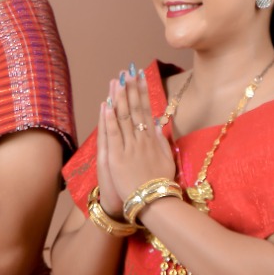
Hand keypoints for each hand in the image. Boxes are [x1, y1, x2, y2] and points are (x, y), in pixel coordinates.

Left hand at [97, 67, 175, 220]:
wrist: (153, 203)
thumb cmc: (159, 184)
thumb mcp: (167, 160)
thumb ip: (162, 142)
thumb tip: (158, 124)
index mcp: (152, 140)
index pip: (146, 110)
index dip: (142, 93)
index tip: (140, 77)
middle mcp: (141, 140)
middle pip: (135, 110)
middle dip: (131, 89)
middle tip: (128, 71)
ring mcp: (129, 148)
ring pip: (123, 118)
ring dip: (119, 98)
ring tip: (116, 81)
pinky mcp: (117, 158)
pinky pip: (113, 135)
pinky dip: (109, 120)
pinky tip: (106, 105)